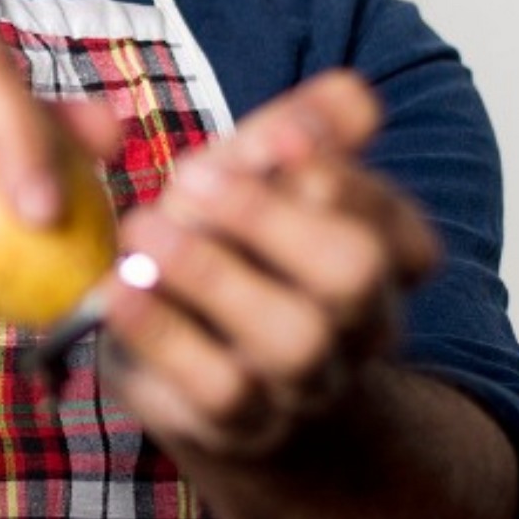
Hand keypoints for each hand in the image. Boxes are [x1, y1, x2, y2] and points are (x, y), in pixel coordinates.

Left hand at [100, 71, 438, 458]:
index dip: (342, 179)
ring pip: (294, 340)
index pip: (398, 226)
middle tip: (189, 179)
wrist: (193, 378)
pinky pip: (218, 389)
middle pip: (356, 275)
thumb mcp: (257, 183)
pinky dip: (165, 334)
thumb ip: (298, 134)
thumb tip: (354, 93)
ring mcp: (300, 385)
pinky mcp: (235, 424)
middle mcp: (356, 330)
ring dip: (213, 275)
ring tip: (143, 231)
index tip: (272, 137)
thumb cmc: (231, 256)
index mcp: (378, 264)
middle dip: (272, 217)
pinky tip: (119, 290)